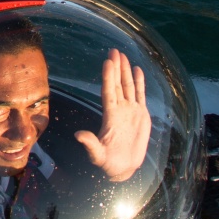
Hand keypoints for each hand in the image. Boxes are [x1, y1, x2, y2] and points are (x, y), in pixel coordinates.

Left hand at [74, 48, 150, 182]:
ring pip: (128, 86)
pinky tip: (138, 69)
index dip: (108, 77)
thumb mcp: (98, 154)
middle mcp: (119, 109)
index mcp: (110, 116)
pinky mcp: (141, 115)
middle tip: (114, 51)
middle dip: (116, 68)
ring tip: (123, 55)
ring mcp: (130, 110)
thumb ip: (90, 144)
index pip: (108, 92)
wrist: (123, 167)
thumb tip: (78, 135)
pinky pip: (140, 95)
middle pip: (117, 84)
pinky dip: (140, 82)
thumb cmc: (108, 163)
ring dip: (126, 71)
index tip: (107, 62)